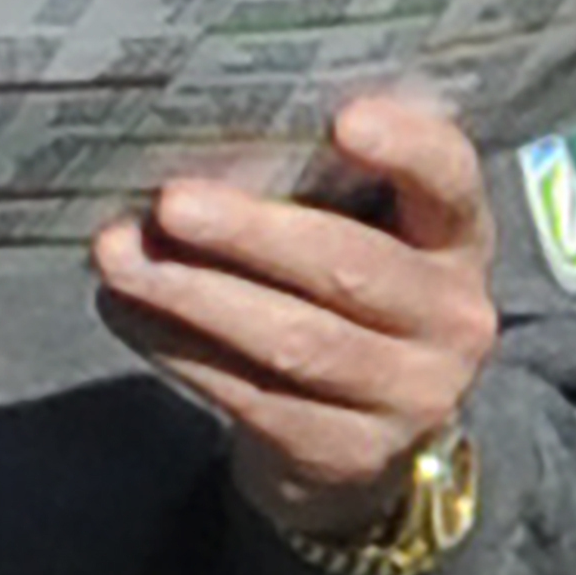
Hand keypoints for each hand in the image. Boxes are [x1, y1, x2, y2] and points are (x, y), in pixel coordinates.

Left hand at [90, 88, 496, 545]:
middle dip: (251, 233)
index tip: (344, 120)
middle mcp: (453, 318)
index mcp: (457, 238)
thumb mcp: (356, 234)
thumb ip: (308, 189)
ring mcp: (411, 396)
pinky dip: (177, 347)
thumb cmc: (337, 293)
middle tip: (170, 202)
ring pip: (294, 340)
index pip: (451, 181)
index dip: (408, 148)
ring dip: (195, 294)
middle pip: (351, 266)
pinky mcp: (350, 454)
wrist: (359, 434)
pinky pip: (252, 396)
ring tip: (118, 257)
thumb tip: (193, 150)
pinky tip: (124, 309)